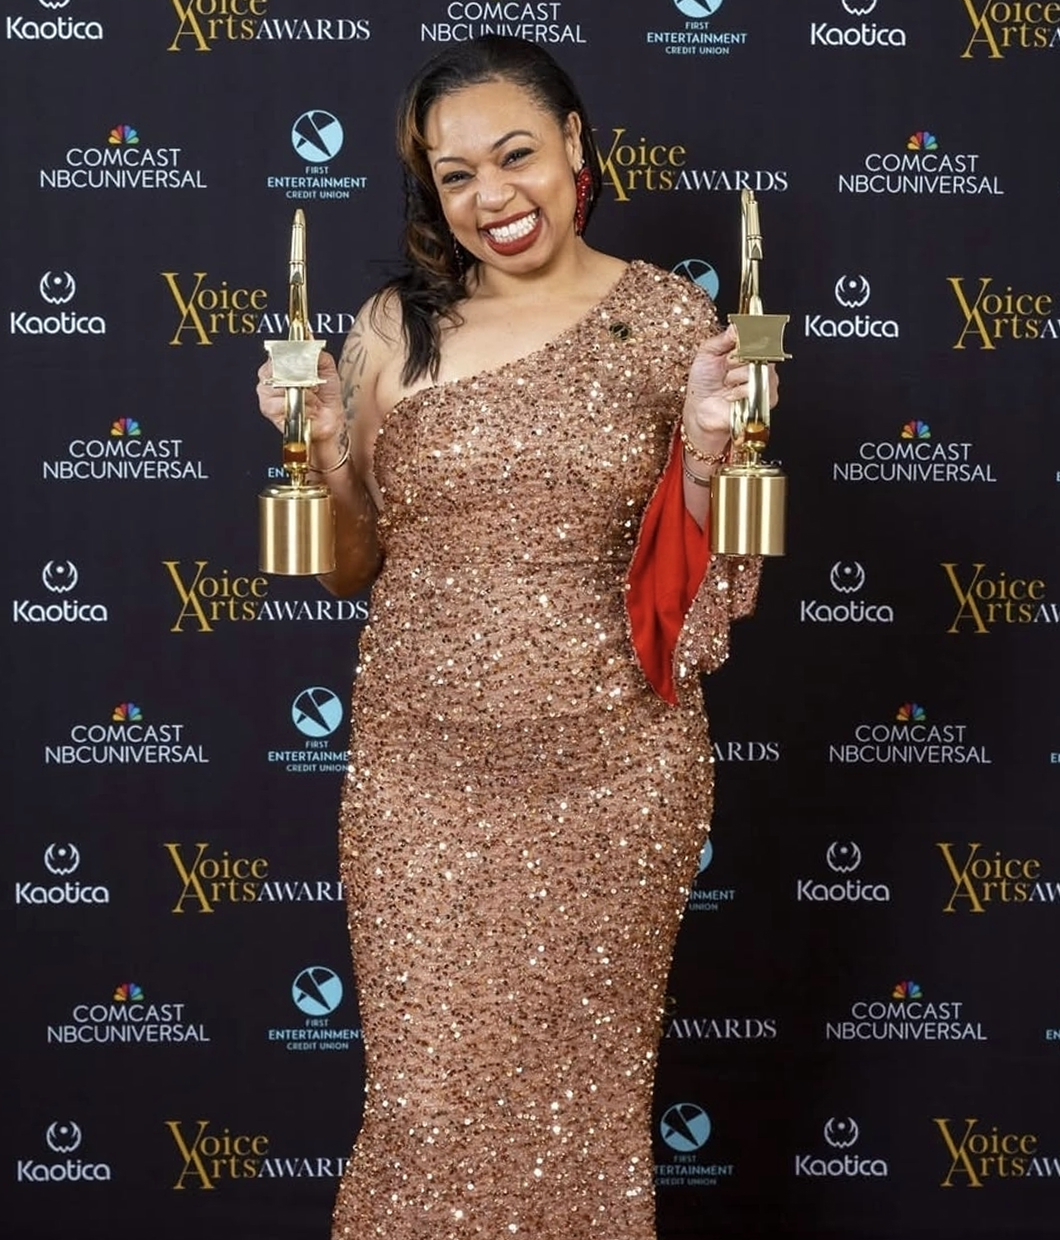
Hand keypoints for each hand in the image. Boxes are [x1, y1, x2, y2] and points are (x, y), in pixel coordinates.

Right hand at [256, 349, 344, 454]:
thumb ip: (316, 351)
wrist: (330, 420)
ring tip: (312, 398)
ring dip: (305, 394)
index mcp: (279, 363)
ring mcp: (266, 394)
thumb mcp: (326, 367)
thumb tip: (308, 337)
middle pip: (280, 368)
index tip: (310, 368)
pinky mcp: (269, 410)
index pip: (279, 351)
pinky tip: (308, 409)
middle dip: (303, 378)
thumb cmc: (325, 395)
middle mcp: (269, 377)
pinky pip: (284, 403)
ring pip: (284, 386)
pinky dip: (303, 406)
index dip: (297, 359)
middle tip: (314, 385)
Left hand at [683, 324, 779, 443]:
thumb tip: (736, 326)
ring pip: (757, 369)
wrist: (699, 409)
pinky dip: (738, 391)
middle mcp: (761, 364)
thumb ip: (723, 338)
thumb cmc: (704, 382)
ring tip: (726, 382)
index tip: (732, 345)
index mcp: (750, 350)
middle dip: (736, 358)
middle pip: (760, 351)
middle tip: (725, 366)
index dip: (745, 339)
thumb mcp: (707, 353)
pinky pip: (756, 388)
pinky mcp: (765, 400)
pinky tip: (730, 395)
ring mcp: (765, 382)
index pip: (759, 335)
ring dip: (735, 375)